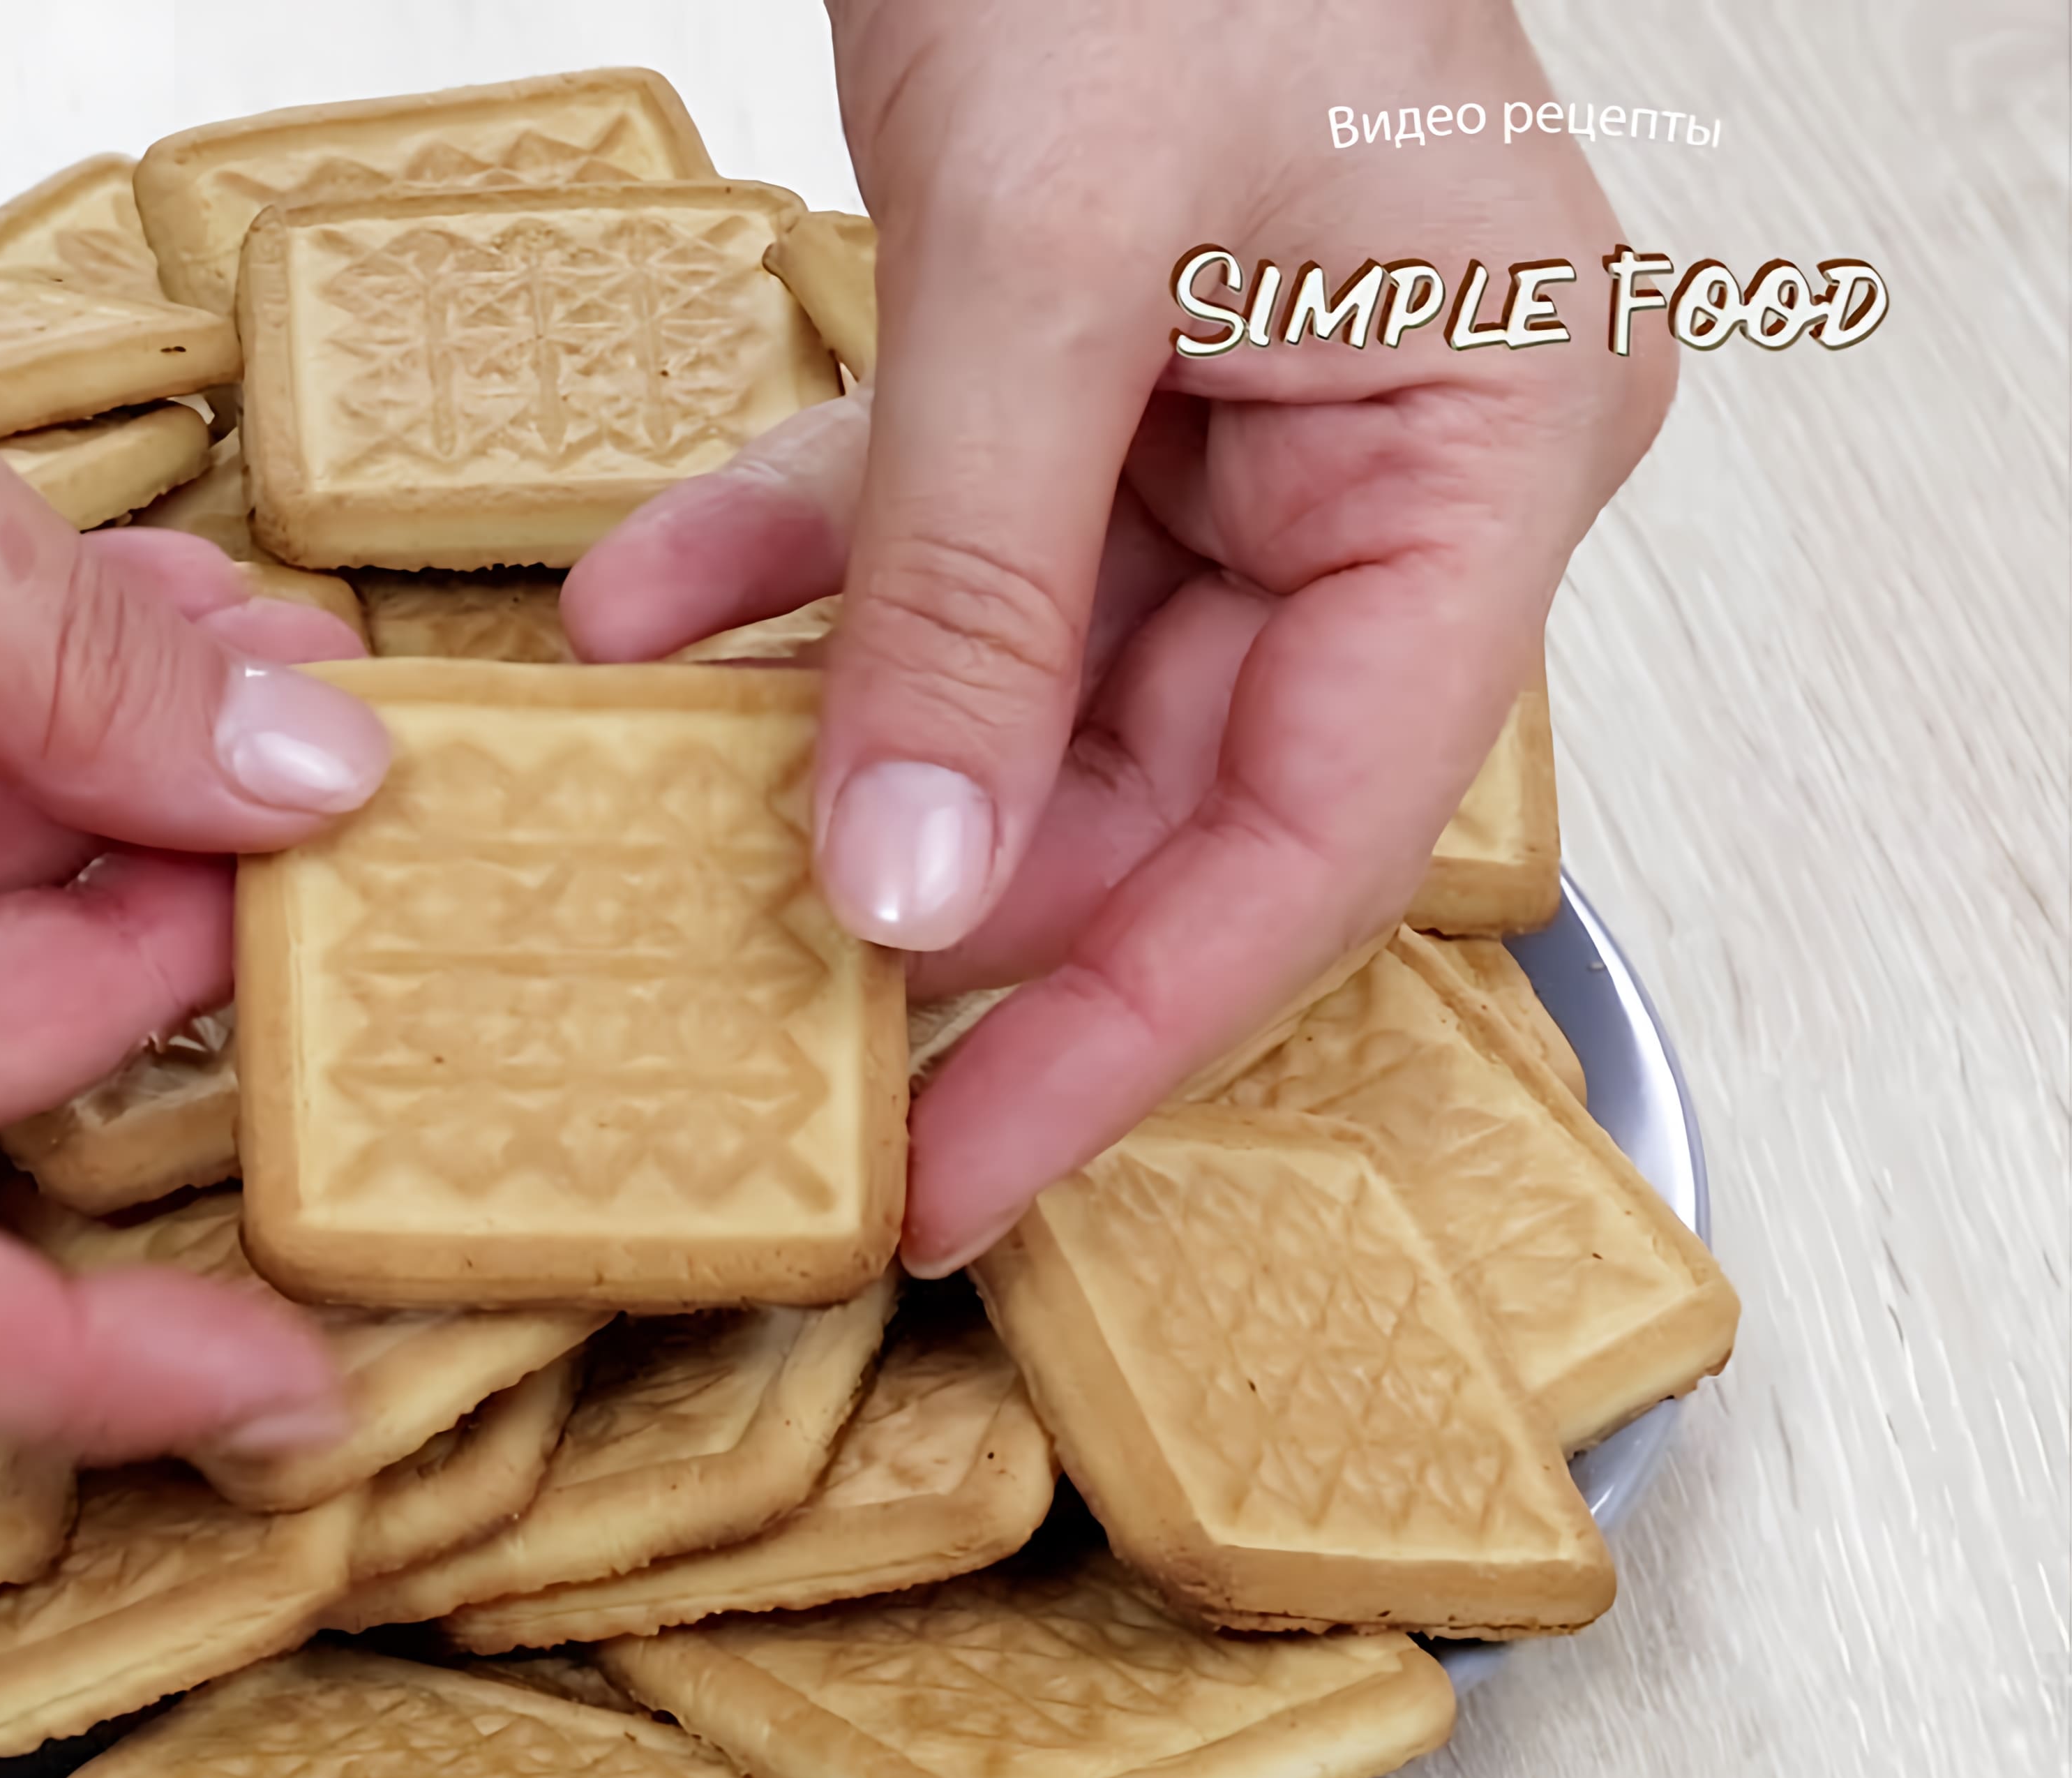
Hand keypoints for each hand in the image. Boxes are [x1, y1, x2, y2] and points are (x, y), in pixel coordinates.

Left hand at [567, 0, 1671, 1271]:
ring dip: (830, 729)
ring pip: (1032, 678)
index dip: (1126, 1026)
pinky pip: (942, 535)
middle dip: (946, 885)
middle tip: (772, 1036)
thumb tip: (902, 872)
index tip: (958, 1175)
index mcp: (1486, 445)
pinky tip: (646, 616)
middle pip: (1168, 780)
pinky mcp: (1097, 376)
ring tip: (661, 814)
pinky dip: (791, 574)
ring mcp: (1242, 423)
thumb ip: (970, 578)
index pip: (1320, 832)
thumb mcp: (1049, 247)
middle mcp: (1388, 461)